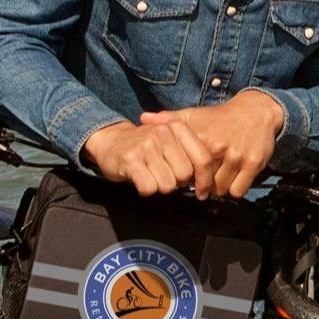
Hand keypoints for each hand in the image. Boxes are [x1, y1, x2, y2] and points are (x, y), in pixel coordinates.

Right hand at [81, 116, 202, 194]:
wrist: (111, 141)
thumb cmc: (147, 147)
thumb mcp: (170, 140)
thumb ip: (191, 154)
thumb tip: (208, 183)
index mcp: (177, 127)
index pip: (203, 158)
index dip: (205, 180)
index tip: (202, 191)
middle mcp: (162, 133)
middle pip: (185, 175)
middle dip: (177, 182)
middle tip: (165, 175)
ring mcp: (146, 145)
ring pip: (168, 185)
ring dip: (160, 186)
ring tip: (151, 174)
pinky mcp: (130, 160)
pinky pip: (149, 188)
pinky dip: (145, 189)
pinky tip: (140, 177)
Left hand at [144, 89, 288, 199]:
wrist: (255, 111)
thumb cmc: (220, 117)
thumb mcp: (193, 114)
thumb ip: (167, 119)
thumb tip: (142, 118)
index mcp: (201, 138)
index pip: (186, 171)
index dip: (185, 177)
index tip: (187, 177)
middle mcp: (218, 148)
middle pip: (203, 183)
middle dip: (202, 186)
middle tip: (202, 184)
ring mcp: (237, 156)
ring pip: (221, 190)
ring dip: (218, 190)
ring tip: (216, 181)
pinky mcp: (253, 164)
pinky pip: (238, 190)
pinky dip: (234, 190)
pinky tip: (231, 181)